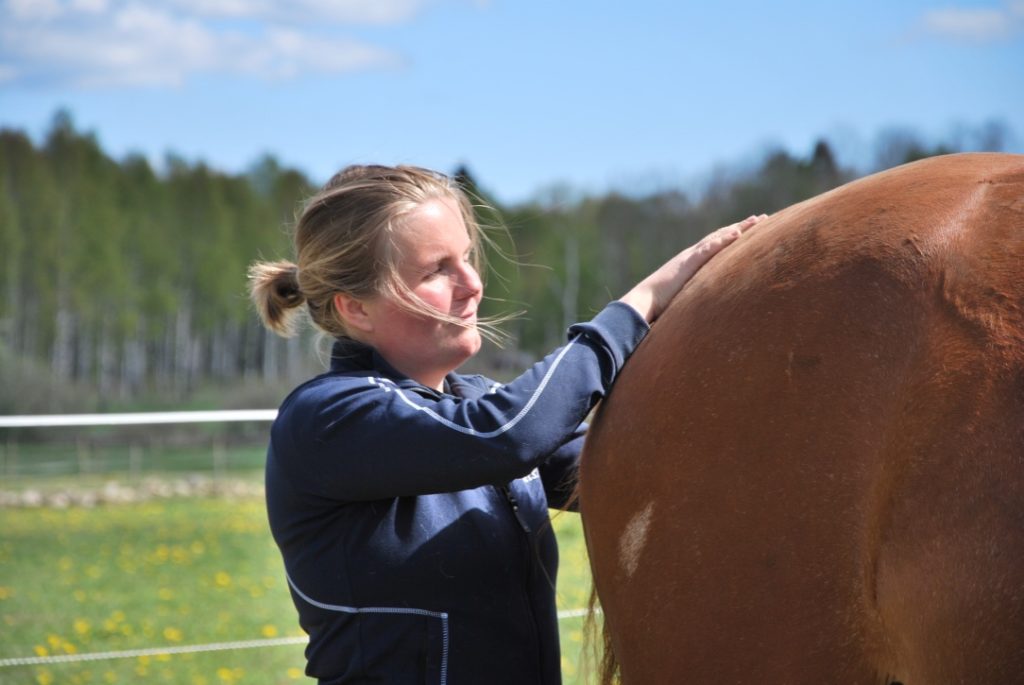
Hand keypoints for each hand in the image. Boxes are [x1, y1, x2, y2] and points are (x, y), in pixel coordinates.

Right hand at [619, 214, 766, 322]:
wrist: (644, 301)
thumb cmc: (660, 303)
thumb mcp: (684, 297)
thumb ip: (697, 295)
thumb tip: (707, 307)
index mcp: (692, 262)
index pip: (716, 245)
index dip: (733, 236)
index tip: (750, 230)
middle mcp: (693, 255)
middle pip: (721, 236)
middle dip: (742, 226)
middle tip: (761, 218)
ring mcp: (690, 257)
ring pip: (718, 238)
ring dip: (738, 228)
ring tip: (755, 221)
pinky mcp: (688, 263)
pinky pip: (708, 249)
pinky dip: (722, 240)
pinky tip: (736, 234)